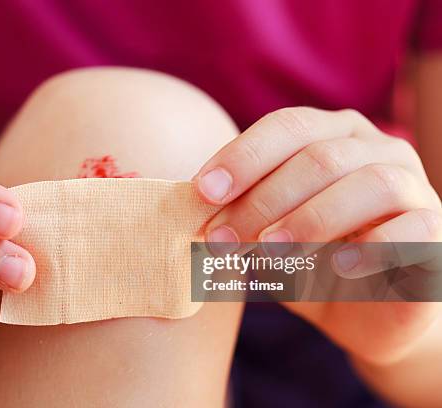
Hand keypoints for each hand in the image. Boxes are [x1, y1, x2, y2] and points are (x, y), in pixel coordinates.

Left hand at [195, 107, 441, 364]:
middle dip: (262, 200)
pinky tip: (336, 267)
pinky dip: (371, 247)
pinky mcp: (437, 231)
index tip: (201, 192)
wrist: (369, 310)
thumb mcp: (264, 234)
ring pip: (368, 183)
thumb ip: (236, 214)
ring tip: (269, 252)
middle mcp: (375, 149)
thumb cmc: (309, 261)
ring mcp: (413, 186)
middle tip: (222, 240)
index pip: (286, 127)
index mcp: (332, 136)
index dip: (241, 156)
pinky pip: (411, 229)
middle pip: (318, 157)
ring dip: (310, 219)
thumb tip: (187, 206)